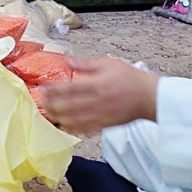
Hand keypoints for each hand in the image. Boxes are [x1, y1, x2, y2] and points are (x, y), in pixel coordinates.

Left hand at [42, 57, 158, 134]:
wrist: (149, 98)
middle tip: (42, 102)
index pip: (69, 88)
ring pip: (72, 119)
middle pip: (67, 106)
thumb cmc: (131, 79)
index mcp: (97, 84)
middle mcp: (96, 101)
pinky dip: (71, 127)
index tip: (43, 89)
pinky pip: (84, 129)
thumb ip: (87, 64)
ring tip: (49, 113)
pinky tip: (64, 124)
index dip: (53, 90)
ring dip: (58, 117)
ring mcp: (99, 115)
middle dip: (51, 104)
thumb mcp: (109, 63)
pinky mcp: (104, 124)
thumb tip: (68, 62)